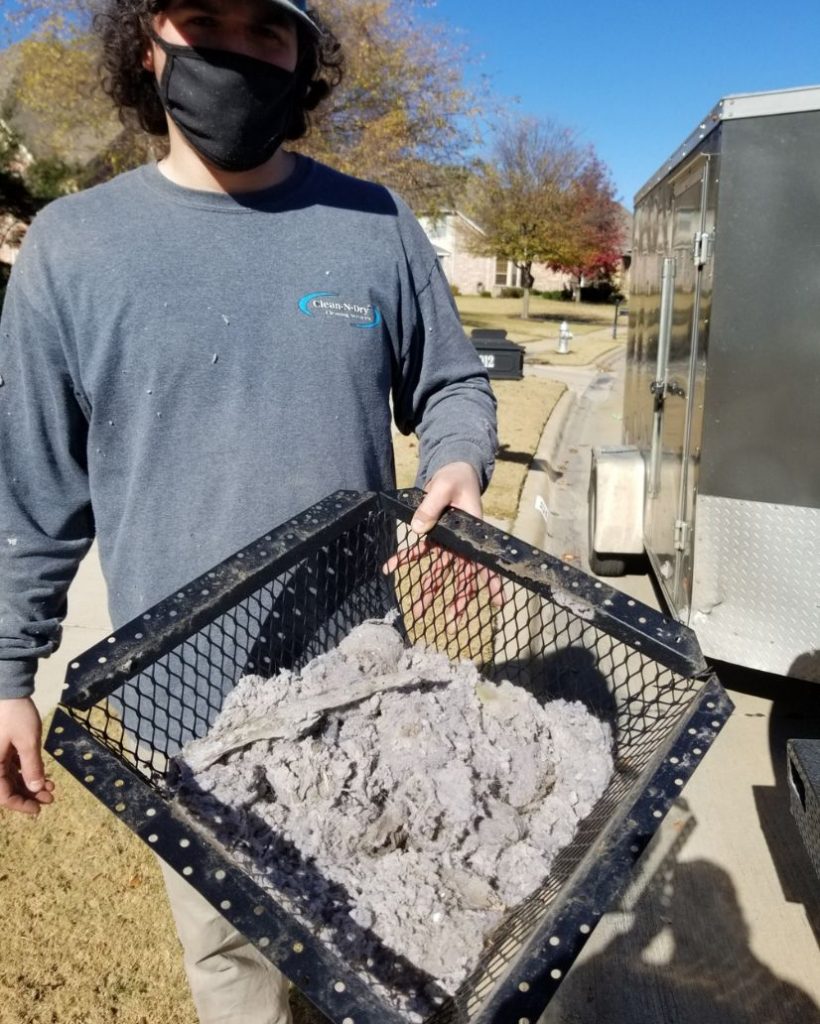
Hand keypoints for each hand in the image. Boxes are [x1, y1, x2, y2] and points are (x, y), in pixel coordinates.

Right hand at [0, 697, 53, 815]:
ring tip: (51, 786)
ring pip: (11, 778)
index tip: (39, 809)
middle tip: (50, 797)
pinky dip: (27, 771)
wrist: (9, 691)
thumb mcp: (27, 742)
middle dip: (29, 794)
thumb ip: (31, 766)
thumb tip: (36, 788)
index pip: (3, 795)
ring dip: (30, 783)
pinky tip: (43, 774)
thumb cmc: (16, 715)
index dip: (21, 805)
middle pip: (8, 788)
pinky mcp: (2, 748)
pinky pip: (12, 766)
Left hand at [385, 462, 504, 632]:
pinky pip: (419, 551)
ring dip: (428, 589)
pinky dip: (404, 559)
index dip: (491, 582)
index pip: (483, 561)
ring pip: (439, 570)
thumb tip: (419, 529)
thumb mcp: (444, 487)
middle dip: (458, 599)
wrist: (451, 469)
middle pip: (460, 574)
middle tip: (452, 621)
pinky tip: (390, 567)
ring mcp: (447, 541)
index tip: (498, 602)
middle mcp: (461, 541)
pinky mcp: (433, 535)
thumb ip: (431, 506)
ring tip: (418, 611)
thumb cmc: (456, 477)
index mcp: (472, 532)